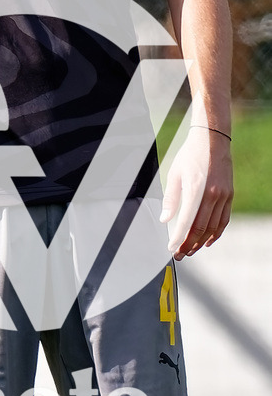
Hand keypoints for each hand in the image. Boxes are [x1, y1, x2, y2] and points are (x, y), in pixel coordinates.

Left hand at [161, 125, 232, 259]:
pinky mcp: (229, 196)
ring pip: (214, 228)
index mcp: (196, 190)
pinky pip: (223, 220)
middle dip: (189, 245)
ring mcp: (223, 197)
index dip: (179, 239)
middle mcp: (212, 196)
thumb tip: (165, 219)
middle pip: (201, 229)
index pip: (187, 222)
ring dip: (202, 242)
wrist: (211, 141)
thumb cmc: (190, 156)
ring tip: (191, 250)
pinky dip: (216, 233)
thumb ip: (171, 199)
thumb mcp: (174, 174)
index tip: (172, 249)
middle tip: (180, 254)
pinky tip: (208, 241)